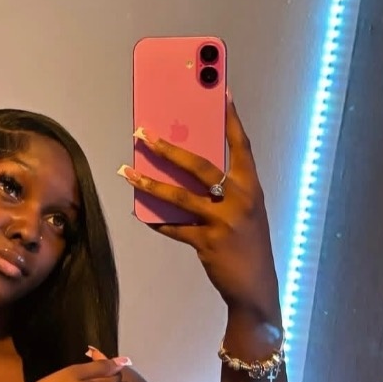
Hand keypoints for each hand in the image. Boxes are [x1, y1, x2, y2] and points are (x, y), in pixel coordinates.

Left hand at [119, 96, 280, 325]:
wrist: (256, 289)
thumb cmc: (248, 245)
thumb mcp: (244, 212)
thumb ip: (223, 192)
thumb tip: (184, 170)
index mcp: (251, 187)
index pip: (241, 145)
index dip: (231, 118)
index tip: (221, 91)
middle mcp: (240, 199)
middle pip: (199, 165)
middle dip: (168, 147)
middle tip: (143, 133)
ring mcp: (224, 221)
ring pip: (179, 195)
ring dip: (148, 182)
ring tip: (126, 170)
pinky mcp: (208, 242)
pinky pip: (174, 227)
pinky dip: (156, 221)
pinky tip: (140, 213)